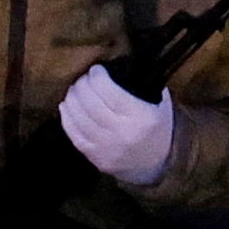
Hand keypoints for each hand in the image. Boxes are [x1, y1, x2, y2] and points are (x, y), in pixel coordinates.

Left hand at [61, 58, 181, 183]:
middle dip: (83, 86)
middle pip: (92, 105)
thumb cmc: (159, 129)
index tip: (96, 69)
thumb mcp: (161, 104)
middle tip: (83, 78)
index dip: (98, 78)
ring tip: (74, 89)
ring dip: (72, 100)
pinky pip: (75, 137)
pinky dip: (67, 119)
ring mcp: (108, 149)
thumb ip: (146, 84)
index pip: (112, 94)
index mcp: (141, 117)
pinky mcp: (97, 159)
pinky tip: (66, 106)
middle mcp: (123, 133)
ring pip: (80, 120)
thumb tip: (122, 64)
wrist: (158, 164)